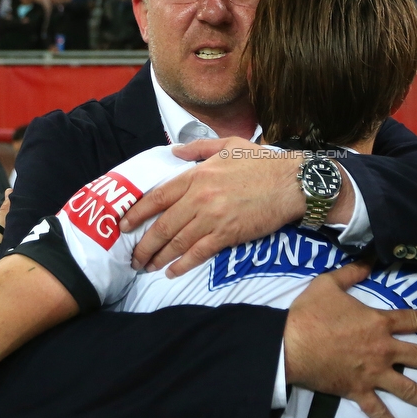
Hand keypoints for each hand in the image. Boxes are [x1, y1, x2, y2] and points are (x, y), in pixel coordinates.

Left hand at [120, 138, 305, 275]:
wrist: (292, 182)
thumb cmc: (263, 163)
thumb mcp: (229, 145)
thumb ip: (199, 148)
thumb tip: (175, 151)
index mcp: (197, 175)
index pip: (158, 197)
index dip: (137, 213)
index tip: (124, 226)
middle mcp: (200, 197)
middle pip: (163, 224)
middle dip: (145, 244)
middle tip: (133, 257)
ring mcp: (213, 217)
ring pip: (177, 242)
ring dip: (159, 257)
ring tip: (148, 267)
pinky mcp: (228, 234)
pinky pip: (199, 253)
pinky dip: (183, 264)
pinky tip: (172, 272)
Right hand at [284, 262, 416, 417]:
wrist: (290, 345)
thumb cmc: (310, 313)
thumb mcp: (329, 284)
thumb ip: (351, 273)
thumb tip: (368, 261)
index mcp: (378, 322)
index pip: (412, 321)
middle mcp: (382, 349)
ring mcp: (373, 373)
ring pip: (407, 388)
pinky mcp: (358, 391)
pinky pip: (378, 411)